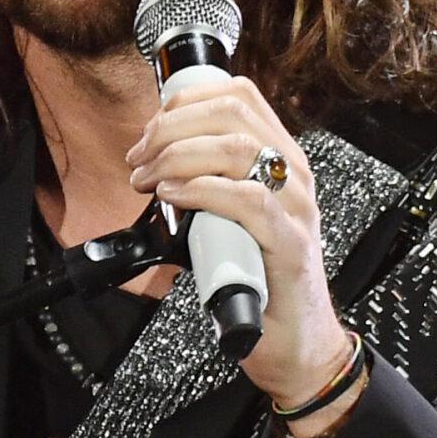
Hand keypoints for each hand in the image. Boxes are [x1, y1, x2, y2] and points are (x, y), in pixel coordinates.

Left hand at [124, 75, 354, 413]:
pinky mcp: (290, 246)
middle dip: (172, 127)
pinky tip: (173, 196)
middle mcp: (295, 174)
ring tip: (146, 178)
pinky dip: (203, 191)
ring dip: (177, 156)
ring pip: (238, 150)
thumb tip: (152, 160)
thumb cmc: (257, 278)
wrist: (295, 342)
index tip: (151, 127)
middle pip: (234, 114)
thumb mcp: (230, 216)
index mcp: (282, 158)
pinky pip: (249, 201)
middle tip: (138, 158)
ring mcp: (298, 208)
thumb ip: (207, 182)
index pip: (240, 95)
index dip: (187, 100)